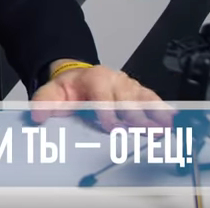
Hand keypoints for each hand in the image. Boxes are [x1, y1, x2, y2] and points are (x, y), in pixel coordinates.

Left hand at [30, 62, 174, 130]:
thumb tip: (37, 116)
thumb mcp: (51, 93)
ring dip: (154, 113)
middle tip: (144, 130)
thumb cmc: (68, 90)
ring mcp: (130, 86)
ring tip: (163, 128)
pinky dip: (163, 109)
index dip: (106, 110)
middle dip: (135, 114)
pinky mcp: (140, 92)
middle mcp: (115, 79)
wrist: (78, 78)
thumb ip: (43, 103)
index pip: (102, 95)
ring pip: (144, 98)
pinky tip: (172, 119)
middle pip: (127, 97)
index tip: (111, 126)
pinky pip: (153, 99)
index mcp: (94, 77)